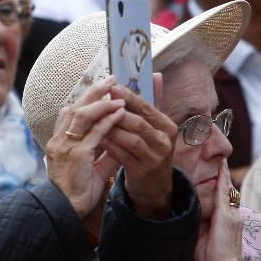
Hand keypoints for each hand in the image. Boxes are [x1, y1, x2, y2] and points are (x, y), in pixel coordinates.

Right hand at [46, 75, 125, 219]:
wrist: (66, 210)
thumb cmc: (76, 192)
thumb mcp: (91, 168)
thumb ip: (103, 153)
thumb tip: (118, 141)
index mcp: (58, 142)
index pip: (68, 113)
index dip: (84, 99)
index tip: (100, 89)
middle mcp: (59, 140)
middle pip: (74, 107)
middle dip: (93, 91)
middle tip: (110, 79)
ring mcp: (66, 146)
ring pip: (82, 115)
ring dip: (102, 103)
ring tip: (118, 94)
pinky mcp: (77, 155)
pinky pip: (94, 133)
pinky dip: (107, 121)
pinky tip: (119, 113)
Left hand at [100, 82, 175, 218]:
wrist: (154, 186)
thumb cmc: (150, 150)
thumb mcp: (154, 127)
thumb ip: (153, 102)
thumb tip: (155, 74)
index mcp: (167, 126)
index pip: (146, 107)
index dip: (128, 97)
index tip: (111, 87)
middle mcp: (165, 141)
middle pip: (138, 122)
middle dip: (116, 112)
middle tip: (98, 103)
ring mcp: (155, 158)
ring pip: (130, 139)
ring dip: (110, 129)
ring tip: (93, 120)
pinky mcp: (143, 171)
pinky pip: (122, 155)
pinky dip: (109, 146)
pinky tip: (96, 139)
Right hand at [194, 160, 252, 260]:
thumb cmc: (211, 258)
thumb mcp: (201, 237)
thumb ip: (199, 220)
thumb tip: (196, 206)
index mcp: (223, 215)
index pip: (222, 190)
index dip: (221, 175)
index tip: (222, 161)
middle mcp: (233, 215)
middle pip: (229, 192)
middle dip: (225, 178)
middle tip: (221, 163)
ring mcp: (237, 221)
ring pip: (231, 200)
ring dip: (226, 188)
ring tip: (220, 177)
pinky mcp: (237, 227)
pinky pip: (232, 208)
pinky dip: (227, 199)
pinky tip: (222, 198)